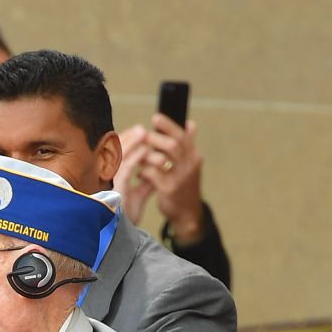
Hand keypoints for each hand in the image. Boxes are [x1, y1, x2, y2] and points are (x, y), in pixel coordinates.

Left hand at [116, 115, 204, 239]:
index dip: (168, 126)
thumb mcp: (191, 164)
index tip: (155, 118)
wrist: (187, 213)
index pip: (182, 136)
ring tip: (138, 154)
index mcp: (194, 156)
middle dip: (155, 138)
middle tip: (141, 135)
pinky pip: (154, 175)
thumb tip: (190, 123)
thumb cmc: (185, 186)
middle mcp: (190, 165)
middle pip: (173, 144)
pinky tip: (139, 172)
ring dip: (147, 154)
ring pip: (163, 159)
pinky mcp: (170, 189)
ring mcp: (180, 177)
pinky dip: (144, 171)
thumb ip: (189, 144)